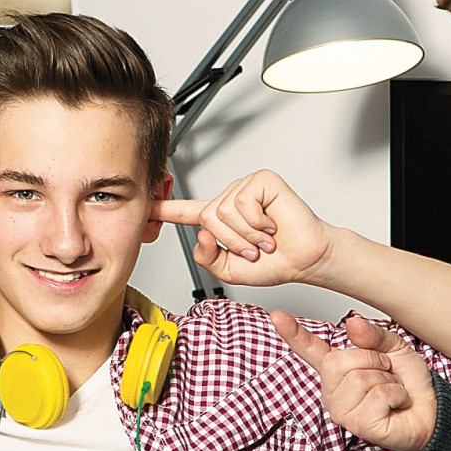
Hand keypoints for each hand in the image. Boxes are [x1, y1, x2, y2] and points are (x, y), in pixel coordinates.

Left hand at [152, 170, 340, 288]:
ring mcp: (245, 187)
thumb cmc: (274, 263)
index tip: (145, 205)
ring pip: (224, 212)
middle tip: (254, 248)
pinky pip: (243, 203)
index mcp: (219, 220)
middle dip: (232, 241)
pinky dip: (257, 222)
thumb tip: (202, 234)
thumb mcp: (229, 269)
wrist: (305, 260)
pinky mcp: (262, 181)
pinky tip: (272, 225)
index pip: (185, 212)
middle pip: (207, 218)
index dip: (164, 209)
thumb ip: (207, 257)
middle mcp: (230, 200)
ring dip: (247, 234)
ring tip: (265, 238)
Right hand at [271, 312, 437, 450]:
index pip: (310, 349)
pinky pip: (377, 394)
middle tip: (385, 372)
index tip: (276, 316)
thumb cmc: (409, 384)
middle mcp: (333, 390)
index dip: (293, 333)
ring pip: (359, 378)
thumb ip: (372, 334)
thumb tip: (352, 323)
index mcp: (338, 368)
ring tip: (391, 390)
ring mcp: (342, 410)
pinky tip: (395, 404)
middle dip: (371, 360)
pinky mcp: (357, 424)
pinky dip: (395, 394)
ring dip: (386, 379)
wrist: (432, 412)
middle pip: (338, 361)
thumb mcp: (394, 348)